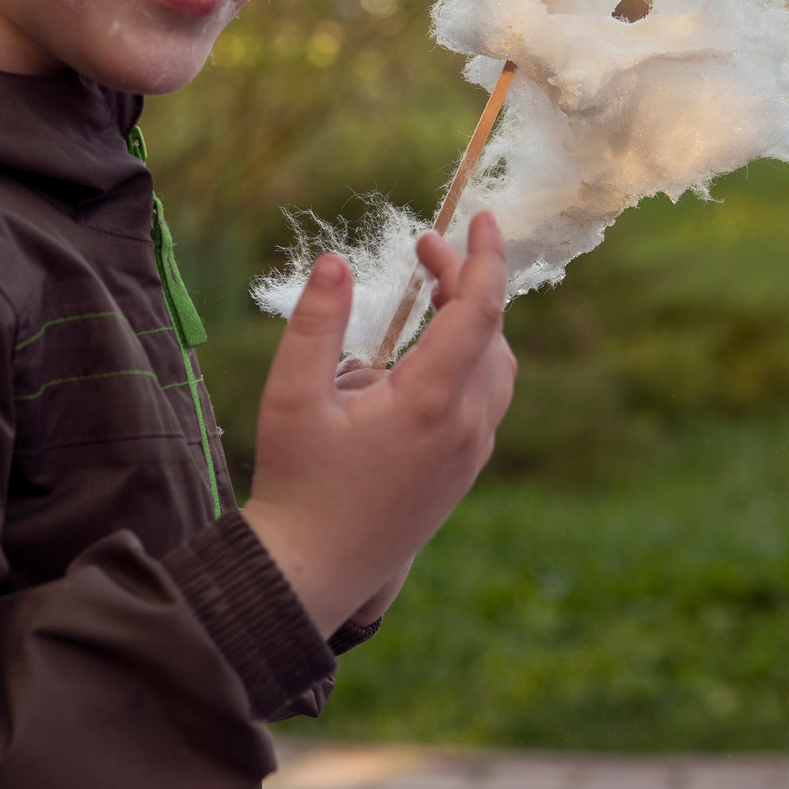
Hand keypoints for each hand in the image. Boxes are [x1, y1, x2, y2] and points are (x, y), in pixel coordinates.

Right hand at [244, 215, 516, 635]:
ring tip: (430, 292)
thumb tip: (338, 261)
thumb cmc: (297, 484)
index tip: (479, 215)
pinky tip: (424, 354)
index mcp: (432, 404)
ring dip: (472, 321)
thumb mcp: (292, 397)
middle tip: (423, 250)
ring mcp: (470, 454)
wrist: (312, 573)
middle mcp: (466, 428)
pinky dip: (470, 357)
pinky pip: (486, 399)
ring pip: (497, 367)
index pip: (480, 310)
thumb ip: (317, 324)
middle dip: (466, 280)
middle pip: (492, 333)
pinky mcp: (462, 473)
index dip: (485, 255)